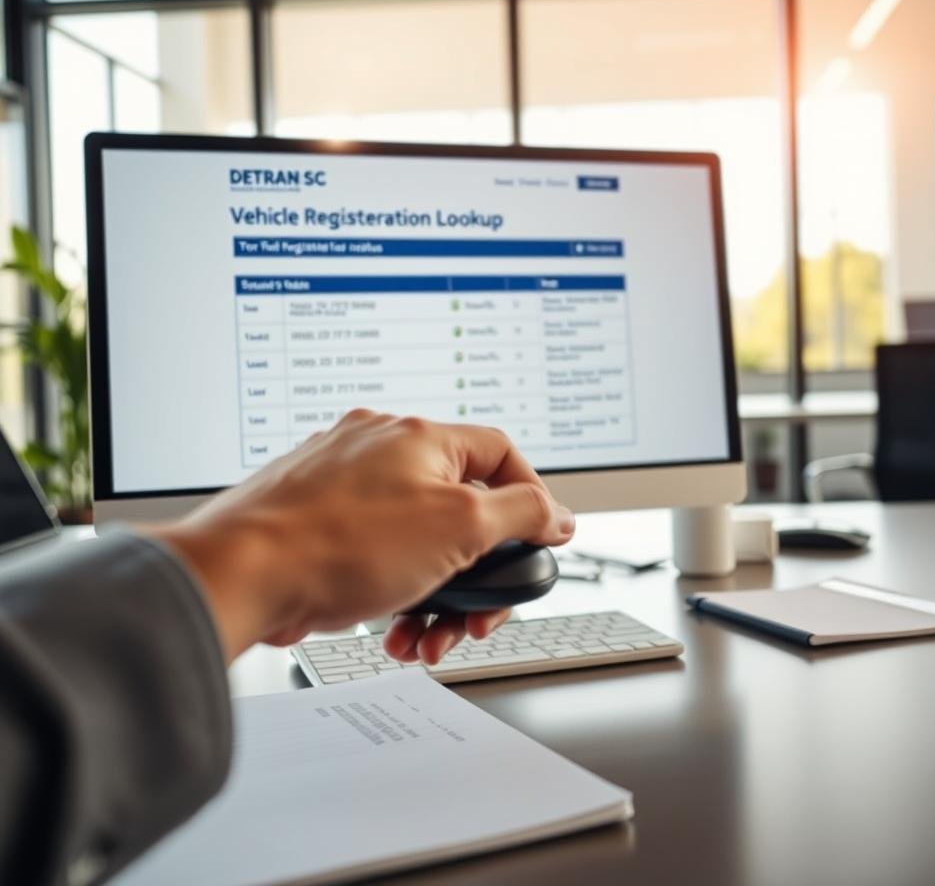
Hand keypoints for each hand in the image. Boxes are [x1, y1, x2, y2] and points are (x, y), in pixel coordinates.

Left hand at [150, 410, 574, 661]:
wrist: (239, 575)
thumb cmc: (338, 544)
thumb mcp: (459, 527)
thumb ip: (521, 514)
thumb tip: (556, 512)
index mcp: (418, 437)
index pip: (499, 452)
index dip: (528, 497)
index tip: (536, 538)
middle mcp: (378, 449)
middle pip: (457, 507)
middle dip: (475, 573)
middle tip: (475, 615)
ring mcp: (341, 482)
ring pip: (414, 537)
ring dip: (433, 594)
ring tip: (424, 635)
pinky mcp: (313, 518)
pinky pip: (372, 553)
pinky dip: (391, 591)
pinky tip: (387, 627)